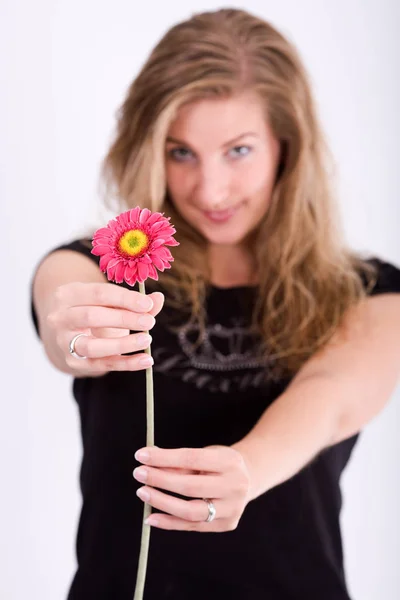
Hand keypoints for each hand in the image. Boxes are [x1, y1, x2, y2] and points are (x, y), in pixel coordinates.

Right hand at [46, 282, 163, 373]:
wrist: (70, 331)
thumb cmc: (95, 310)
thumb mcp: (110, 301)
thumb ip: (134, 301)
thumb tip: (158, 299)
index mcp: (69, 294)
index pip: (98, 293)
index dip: (125, 299)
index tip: (147, 305)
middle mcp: (60, 317)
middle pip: (91, 317)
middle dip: (123, 319)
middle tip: (149, 322)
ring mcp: (64, 342)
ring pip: (92, 346)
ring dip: (122, 344)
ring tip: (146, 340)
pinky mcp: (73, 362)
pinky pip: (101, 365)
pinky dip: (126, 363)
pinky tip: (145, 360)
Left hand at [133, 445, 251, 531]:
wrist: (248, 479)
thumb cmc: (220, 464)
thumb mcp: (206, 454)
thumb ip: (179, 460)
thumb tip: (148, 460)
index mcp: (230, 462)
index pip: (191, 458)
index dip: (164, 457)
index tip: (141, 455)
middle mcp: (235, 486)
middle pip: (190, 486)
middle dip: (159, 480)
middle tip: (139, 474)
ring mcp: (232, 508)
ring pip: (191, 511)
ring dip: (162, 502)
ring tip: (143, 493)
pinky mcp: (226, 524)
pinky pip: (192, 526)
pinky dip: (169, 523)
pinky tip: (151, 517)